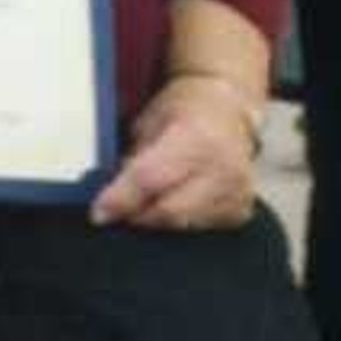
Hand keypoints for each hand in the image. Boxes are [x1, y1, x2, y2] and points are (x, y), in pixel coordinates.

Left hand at [92, 75, 260, 229]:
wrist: (226, 110)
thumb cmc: (184, 110)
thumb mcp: (148, 123)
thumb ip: (132, 160)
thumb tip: (109, 197)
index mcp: (196, 137)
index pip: (150, 178)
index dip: (121, 198)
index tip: (98, 213)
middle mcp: (223, 167)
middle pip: (168, 210)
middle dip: (136, 214)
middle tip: (119, 209)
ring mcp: (237, 192)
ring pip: (183, 225)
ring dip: (157, 219)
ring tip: (147, 200)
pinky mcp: (241, 210)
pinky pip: (200, 229)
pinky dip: (180, 221)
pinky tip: (174, 200)